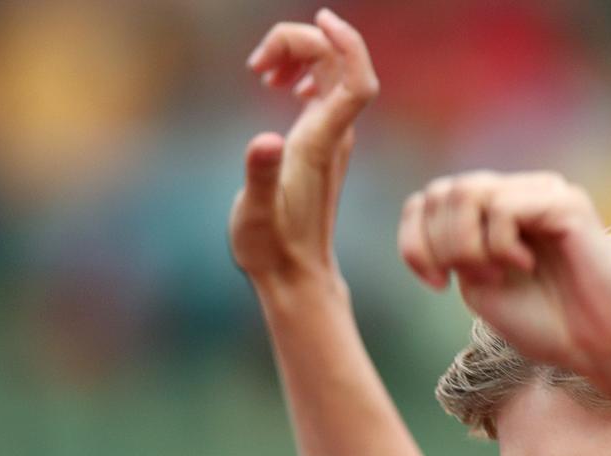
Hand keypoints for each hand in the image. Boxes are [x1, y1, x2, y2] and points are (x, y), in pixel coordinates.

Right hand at [229, 9, 376, 289]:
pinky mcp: (321, 143)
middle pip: (338, 64)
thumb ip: (260, 176)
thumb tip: (264, 140)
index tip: (320, 19)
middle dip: (301, 42)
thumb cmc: (272, 248)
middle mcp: (333, 134)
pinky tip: (279, 86)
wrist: (296, 275)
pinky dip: (302, 73)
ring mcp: (330, 137)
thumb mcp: (255, 213)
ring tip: (260, 70)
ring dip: (299, 55)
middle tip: (256, 64)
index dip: (348, 43)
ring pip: (331, 73)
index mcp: (321, 141)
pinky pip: (324, 91)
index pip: (355, 80)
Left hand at [396, 171, 610, 377]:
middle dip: (442, 245)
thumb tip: (434, 203)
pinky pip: (504, 208)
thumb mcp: (477, 284)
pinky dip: (501, 245)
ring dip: (468, 245)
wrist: (598, 347)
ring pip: (468, 193)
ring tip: (498, 274)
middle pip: (444, 191)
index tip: (436, 284)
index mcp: (496, 212)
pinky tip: (527, 265)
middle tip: (476, 281)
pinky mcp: (566, 202)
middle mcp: (520, 192)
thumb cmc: (545, 323)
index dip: (415, 239)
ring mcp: (544, 192)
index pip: (430, 199)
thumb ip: (452, 244)